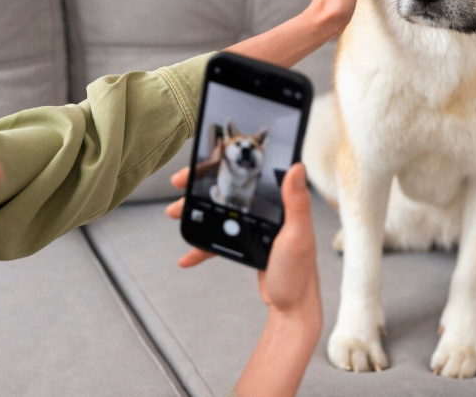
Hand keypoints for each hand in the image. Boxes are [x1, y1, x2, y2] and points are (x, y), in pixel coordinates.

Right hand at [165, 163, 321, 396]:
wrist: (293, 310)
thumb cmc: (300, 275)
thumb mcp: (297, 236)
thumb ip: (296, 203)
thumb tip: (297, 168)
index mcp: (281, 205)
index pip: (247, 177)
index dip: (222, 167)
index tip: (199, 165)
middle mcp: (269, 212)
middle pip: (229, 192)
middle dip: (200, 188)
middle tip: (179, 186)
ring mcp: (257, 229)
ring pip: (220, 214)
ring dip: (197, 213)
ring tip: (176, 214)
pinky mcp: (249, 245)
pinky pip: (221, 239)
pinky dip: (203, 247)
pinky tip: (187, 255)